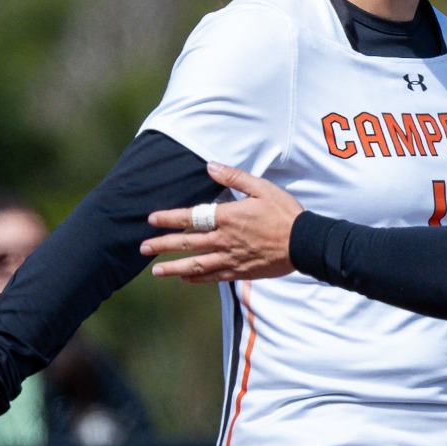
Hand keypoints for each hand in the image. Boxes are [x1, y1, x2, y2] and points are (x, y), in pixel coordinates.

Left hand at [144, 162, 301, 282]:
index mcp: (228, 217)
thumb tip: (210, 166)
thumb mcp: (262, 188)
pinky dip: (197, 278)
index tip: (151, 220)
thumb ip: (234, 177)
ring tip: (155, 271)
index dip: (169, 219)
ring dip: (173, 267)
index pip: (190, 217)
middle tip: (142, 248)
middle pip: (187, 243)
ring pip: (196, 265)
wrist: (304, 243)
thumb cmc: (285, 213)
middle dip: (162, 245)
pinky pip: (214, 277)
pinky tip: (185, 278)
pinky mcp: (240, 271)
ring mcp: (231, 258)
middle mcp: (224, 240)